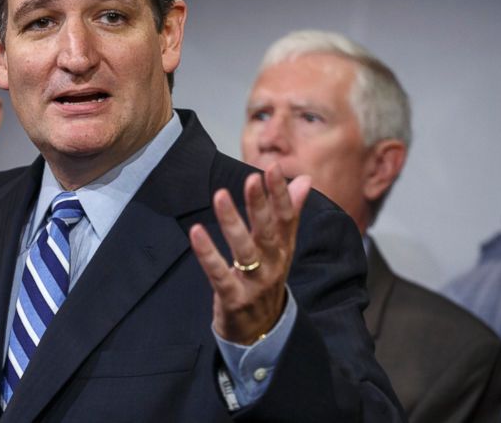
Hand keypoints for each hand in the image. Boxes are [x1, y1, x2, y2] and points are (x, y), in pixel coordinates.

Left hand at [189, 164, 310, 344]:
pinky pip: (220, 274)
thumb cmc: (266, 279)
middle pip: (268, 232)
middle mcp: (273, 265)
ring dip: (232, 222)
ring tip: (220, 196)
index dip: (280, 194)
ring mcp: (255, 283)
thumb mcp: (282, 248)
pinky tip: (196, 232)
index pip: (286, 218)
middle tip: (251, 178)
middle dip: (259, 205)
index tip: (273, 168)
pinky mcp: (234, 299)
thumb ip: (290, 213)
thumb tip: (304, 179)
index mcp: (283, 250)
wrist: (261, 332)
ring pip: (245, 251)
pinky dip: (208, 254)